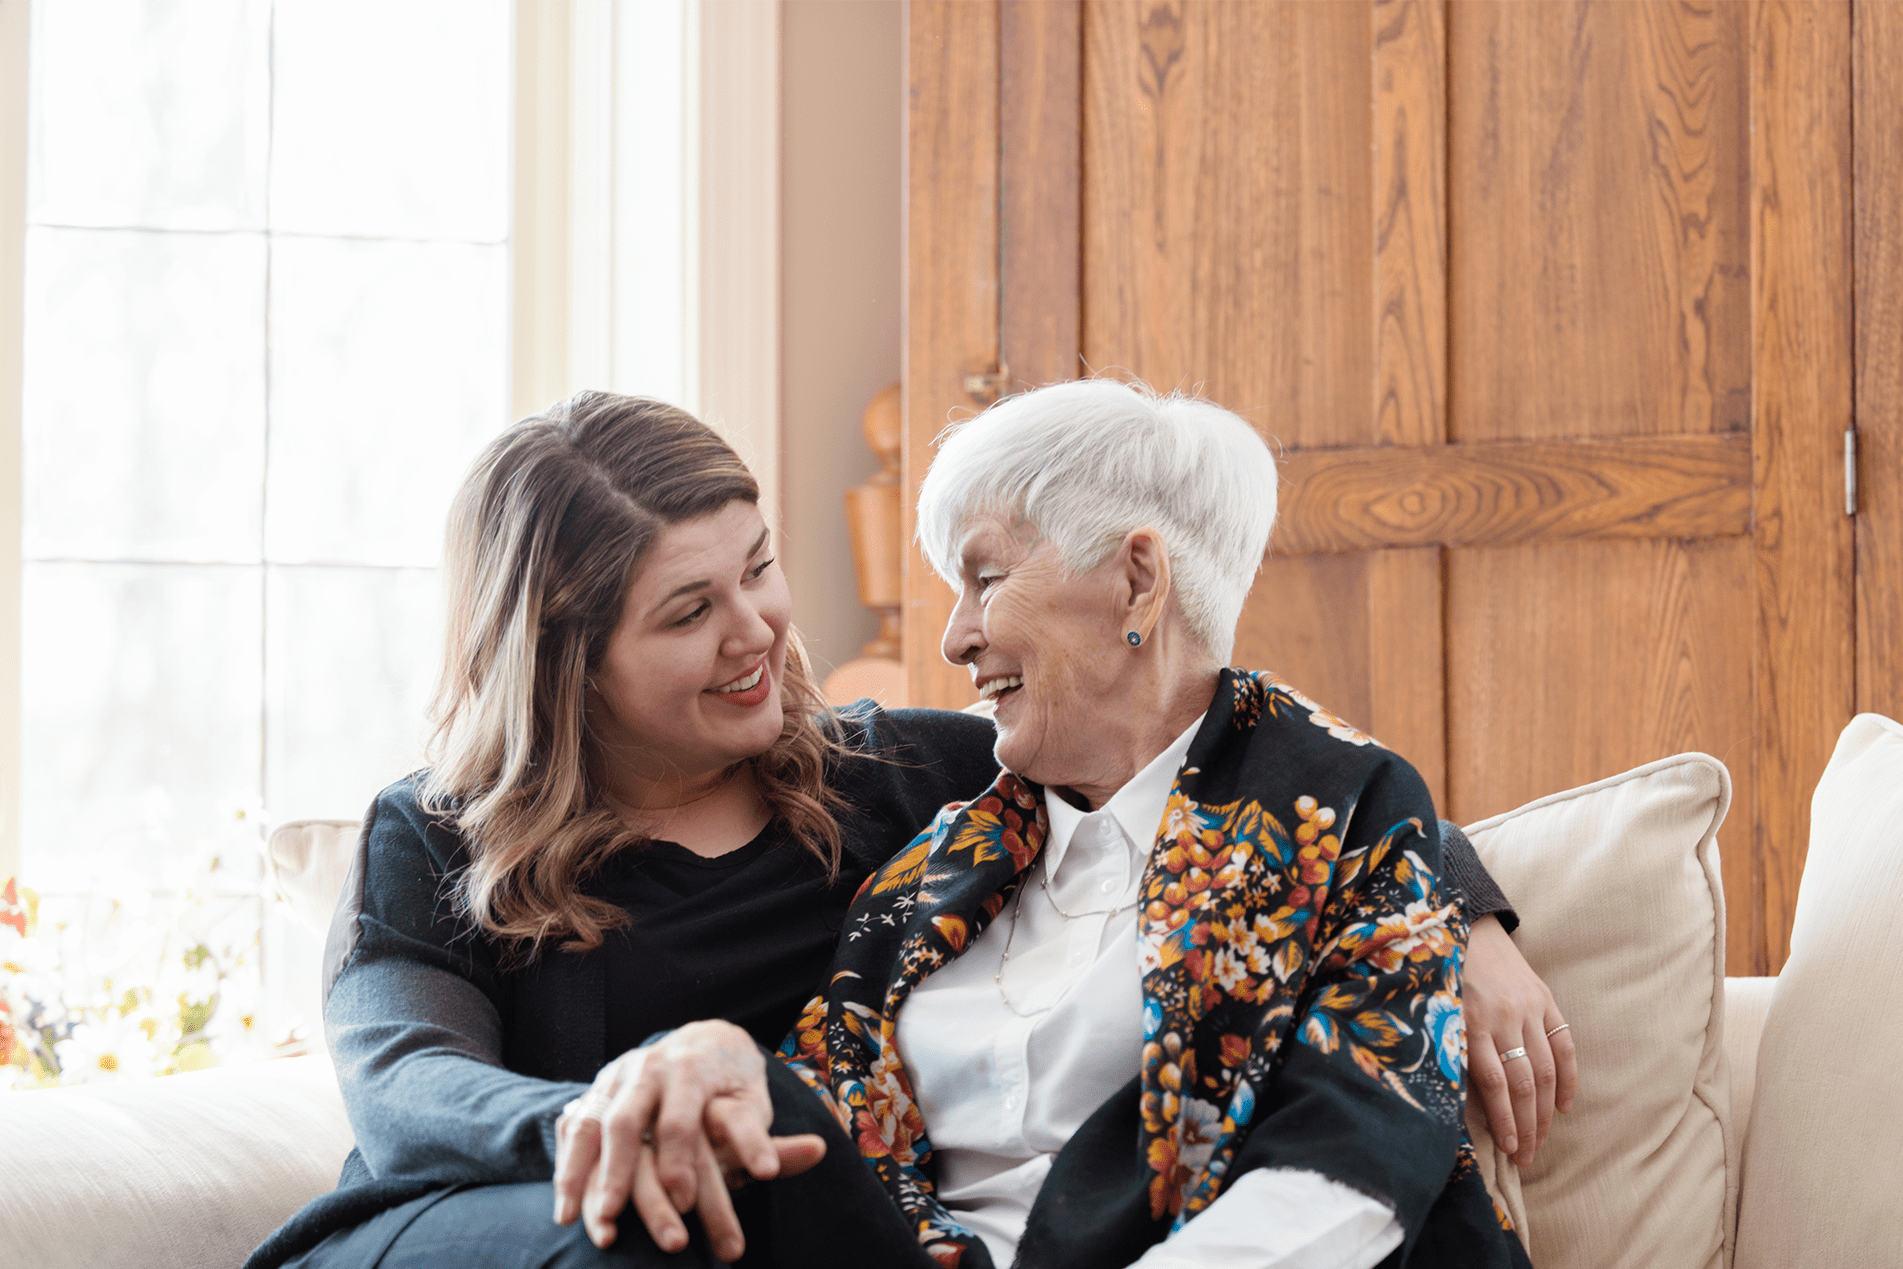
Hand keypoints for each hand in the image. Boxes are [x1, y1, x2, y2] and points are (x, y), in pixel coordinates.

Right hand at [550, 1020, 825, 1258]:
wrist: (701, 1042)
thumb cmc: (732, 1084)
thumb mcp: (753, 1103)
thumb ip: (771, 1133)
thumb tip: (818, 1152)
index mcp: (690, 1067)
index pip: (681, 1117)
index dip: (680, 1161)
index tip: (686, 1205)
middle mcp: (646, 1068)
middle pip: (625, 1122)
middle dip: (620, 1175)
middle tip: (618, 1223)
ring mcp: (613, 1079)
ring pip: (589, 1126)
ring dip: (583, 1178)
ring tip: (591, 1227)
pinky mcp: (593, 1093)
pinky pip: (570, 1132)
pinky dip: (567, 1170)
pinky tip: (566, 1212)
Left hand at [1464, 914, 1576, 1168]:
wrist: (1464, 924)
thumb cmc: (1439, 974)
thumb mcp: (1435, 1009)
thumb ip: (1448, 1047)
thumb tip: (1451, 1100)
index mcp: (1470, 1021)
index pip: (1495, 1083)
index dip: (1505, 1120)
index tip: (1509, 1150)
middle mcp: (1503, 1016)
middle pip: (1524, 1083)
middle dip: (1527, 1126)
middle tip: (1526, 1158)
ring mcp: (1529, 1007)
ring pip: (1546, 1070)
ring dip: (1546, 1112)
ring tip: (1542, 1141)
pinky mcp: (1545, 999)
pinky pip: (1564, 1045)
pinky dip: (1568, 1079)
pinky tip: (1564, 1107)